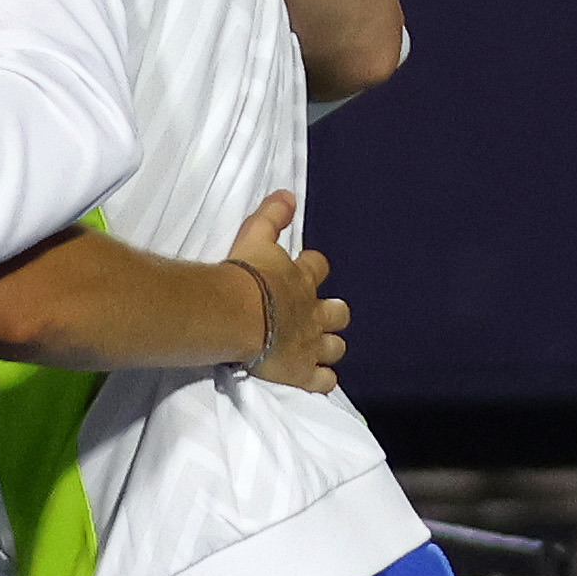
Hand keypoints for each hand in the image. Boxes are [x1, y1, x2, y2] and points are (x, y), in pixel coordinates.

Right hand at [228, 191, 348, 392]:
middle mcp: (314, 312)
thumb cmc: (245, 275)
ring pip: (335, 348)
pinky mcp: (302, 371)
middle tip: (316, 317)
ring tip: (317, 351)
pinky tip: (316, 380)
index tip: (303, 272)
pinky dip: (321, 380)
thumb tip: (288, 194)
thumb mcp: (255, 236)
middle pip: (338, 313)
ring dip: (329, 347)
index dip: (313, 270)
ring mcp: (311, 344)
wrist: (238, 313)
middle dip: (332, 314)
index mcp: (302, 280)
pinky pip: (323, 381)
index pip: (319, 268)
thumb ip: (272, 215)